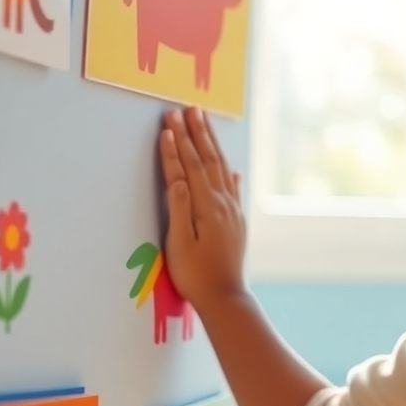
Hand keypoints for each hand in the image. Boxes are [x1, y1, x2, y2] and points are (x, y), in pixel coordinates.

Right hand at [159, 107, 246, 312]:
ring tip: (205, 122)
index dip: (176, 145)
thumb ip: (179, 208)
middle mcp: (222, 203)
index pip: (187, 168)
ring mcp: (232, 210)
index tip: (168, 122)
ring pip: (221, 168)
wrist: (226, 297)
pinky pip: (233, 188)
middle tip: (186, 108)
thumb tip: (178, 178)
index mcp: (205, 206)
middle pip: (206, 160)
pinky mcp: (237, 221)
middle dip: (195, 133)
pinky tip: (230, 167)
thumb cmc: (195, 275)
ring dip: (212, 144)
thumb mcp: (179, 243)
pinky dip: (229, 172)